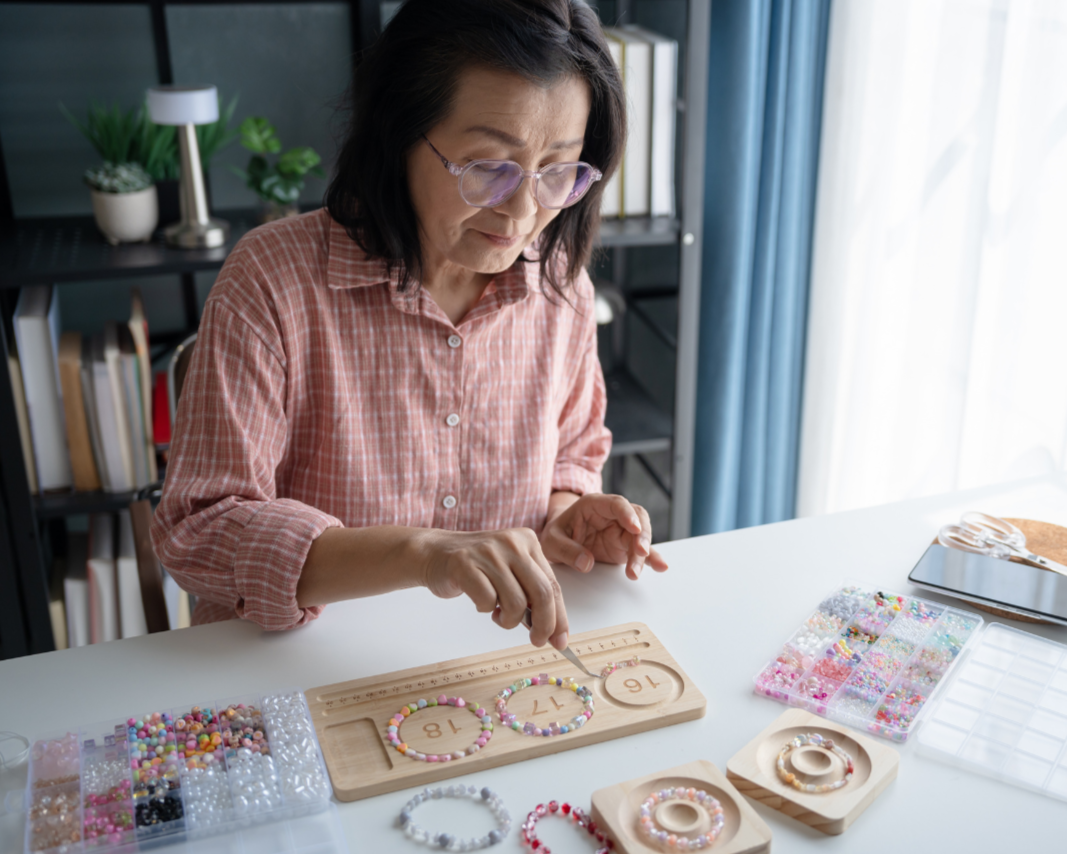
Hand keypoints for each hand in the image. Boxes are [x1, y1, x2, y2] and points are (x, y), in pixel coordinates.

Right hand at [419, 528, 568, 649]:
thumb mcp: (512, 571)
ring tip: (498, 615)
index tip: (560, 640)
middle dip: (543, 625)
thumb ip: (532, 592)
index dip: (560, 617)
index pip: (553, 585)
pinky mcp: (464, 564)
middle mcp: (511, 543)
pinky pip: (487, 601)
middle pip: (541, 593)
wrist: (435, 553)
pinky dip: (486, 610)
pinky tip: (481, 603)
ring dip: (508, 620)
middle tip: (537, 640)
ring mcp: (488, 552)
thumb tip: (554, 632)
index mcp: (528, 541)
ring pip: (515, 602)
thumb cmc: (477, 568)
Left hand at [540, 493, 668, 578]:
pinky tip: (661, 566)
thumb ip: (566, 550)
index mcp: (594, 505)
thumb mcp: (551, 540)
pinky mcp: (624, 546)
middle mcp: (612, 515)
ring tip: (634, 573)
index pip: (617, 503)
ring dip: (642, 553)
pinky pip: (641, 551)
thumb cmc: (556, 533)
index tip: (634, 528)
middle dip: (641, 534)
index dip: (627, 514)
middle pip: (636, 518)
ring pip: (640, 536)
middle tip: (640, 551)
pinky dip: (651, 558)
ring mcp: (621, 530)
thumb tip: (586, 563)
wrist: (558, 540)